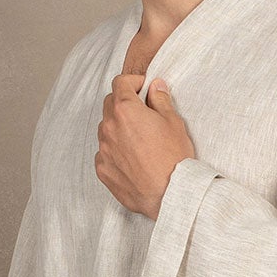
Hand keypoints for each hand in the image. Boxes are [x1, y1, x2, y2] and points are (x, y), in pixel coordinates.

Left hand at [95, 76, 195, 218]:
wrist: (170, 194)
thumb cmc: (174, 158)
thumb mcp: (173, 122)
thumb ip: (160, 100)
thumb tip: (155, 86)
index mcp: (125, 109)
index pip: (120, 83)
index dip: (133, 82)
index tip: (143, 87)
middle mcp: (109, 127)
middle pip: (109, 104)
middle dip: (124, 103)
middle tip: (142, 112)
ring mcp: (103, 149)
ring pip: (106, 129)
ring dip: (118, 127)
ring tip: (138, 140)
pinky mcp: (102, 169)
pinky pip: (104, 153)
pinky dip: (115, 150)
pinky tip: (132, 159)